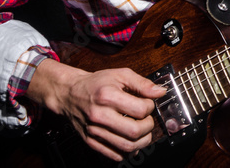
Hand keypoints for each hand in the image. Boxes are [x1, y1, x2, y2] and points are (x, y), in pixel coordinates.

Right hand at [27, 59, 166, 161]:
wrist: (70, 94)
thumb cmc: (96, 83)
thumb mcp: (120, 75)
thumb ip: (142, 83)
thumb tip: (160, 92)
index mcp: (107, 96)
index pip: (140, 110)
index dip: (150, 107)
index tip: (147, 104)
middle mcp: (99, 115)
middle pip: (134, 131)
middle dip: (148, 126)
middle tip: (147, 119)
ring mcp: (94, 131)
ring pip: (126, 146)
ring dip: (142, 141)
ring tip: (142, 131)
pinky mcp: (91, 141)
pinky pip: (114, 154)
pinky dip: (128, 151)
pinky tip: (131, 141)